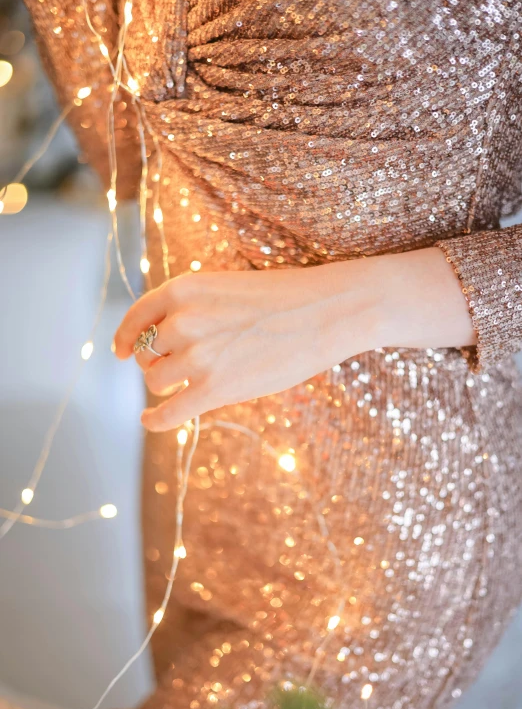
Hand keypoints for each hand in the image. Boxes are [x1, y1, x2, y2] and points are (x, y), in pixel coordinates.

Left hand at [113, 247, 475, 431]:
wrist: (325, 311)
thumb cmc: (283, 298)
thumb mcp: (225, 288)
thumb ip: (191, 309)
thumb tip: (165, 342)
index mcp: (182, 289)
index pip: (136, 318)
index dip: (125, 338)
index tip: (121, 352)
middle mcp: (181, 321)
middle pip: (146, 354)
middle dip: (159, 362)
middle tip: (183, 367)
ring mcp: (196, 356)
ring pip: (157, 381)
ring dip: (169, 385)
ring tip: (192, 383)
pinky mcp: (214, 388)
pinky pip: (169, 412)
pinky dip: (155, 419)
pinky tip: (150, 420)